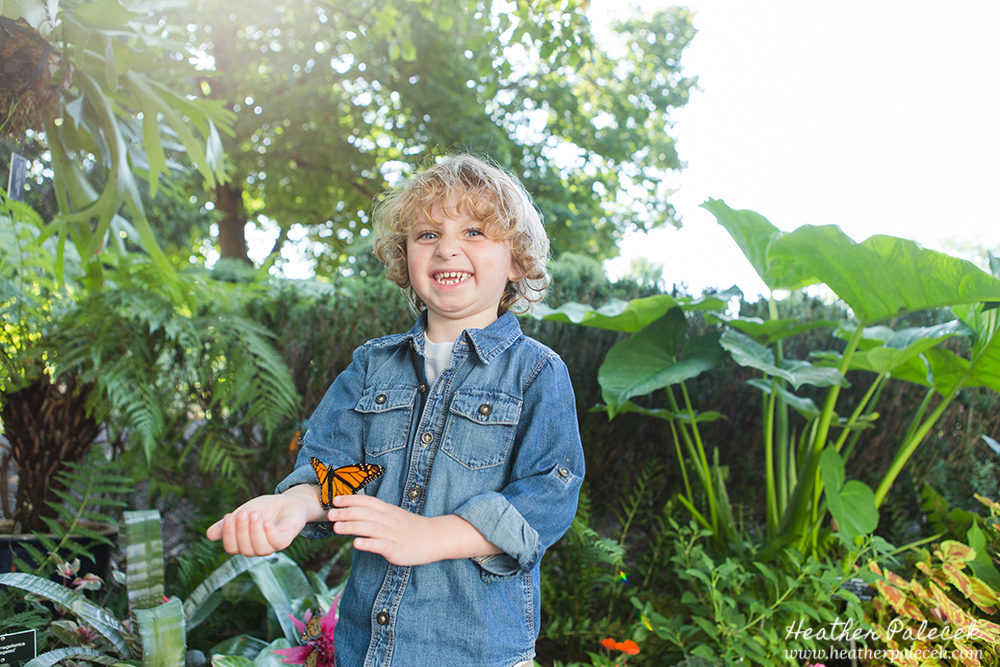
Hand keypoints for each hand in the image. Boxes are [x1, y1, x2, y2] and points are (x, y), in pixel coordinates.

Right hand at [206, 490, 315, 556]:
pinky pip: (277, 543)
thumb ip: (227, 524)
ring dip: (255, 531)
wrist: (287, 501)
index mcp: (245, 544)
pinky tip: (267, 522)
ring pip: (261, 549)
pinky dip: (270, 533)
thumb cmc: (264, 509)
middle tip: (243, 513)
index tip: (229, 516)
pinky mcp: (286, 540)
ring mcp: (272, 545)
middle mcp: (258, 548)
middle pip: (245, 549)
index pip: (232, 548)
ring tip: (255, 514)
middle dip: (242, 530)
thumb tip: (209, 535)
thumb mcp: (242, 513)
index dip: (228, 534)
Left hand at [328, 494, 499, 565]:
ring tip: (336, 528)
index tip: (335, 500)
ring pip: (370, 528)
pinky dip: (368, 543)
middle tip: (330, 514)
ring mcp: (393, 534)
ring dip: (352, 527)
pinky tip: (356, 543)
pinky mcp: (396, 549)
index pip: (367, 501)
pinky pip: (380, 545)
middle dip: (346, 513)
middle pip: (365, 514)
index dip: (351, 500)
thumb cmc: (411, 528)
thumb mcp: (394, 516)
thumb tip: (354, 513)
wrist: (434, 538)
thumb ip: (376, 514)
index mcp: (388, 510)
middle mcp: (389, 520)